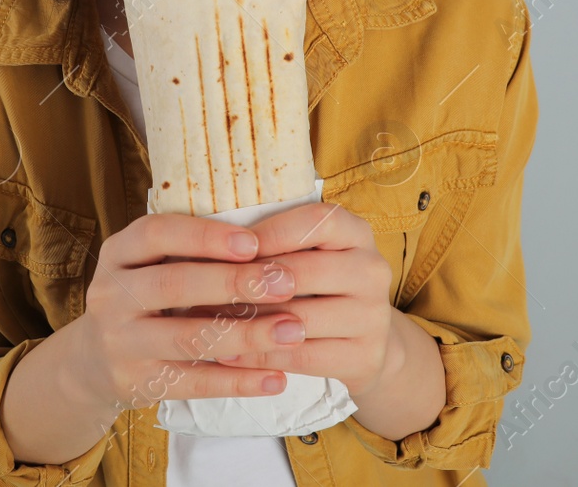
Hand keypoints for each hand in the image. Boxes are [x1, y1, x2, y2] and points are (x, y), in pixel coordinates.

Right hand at [70, 212, 311, 411]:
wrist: (92, 361)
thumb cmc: (143, 298)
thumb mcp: (148, 264)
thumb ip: (189, 251)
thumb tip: (268, 237)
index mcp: (118, 253)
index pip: (156, 234)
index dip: (205, 237)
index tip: (254, 242)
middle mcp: (111, 295)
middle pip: (174, 284)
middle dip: (235, 282)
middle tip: (286, 283)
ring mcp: (120, 341)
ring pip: (188, 338)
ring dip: (246, 335)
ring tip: (292, 331)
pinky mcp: (136, 382)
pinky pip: (194, 383)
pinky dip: (238, 381)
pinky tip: (276, 378)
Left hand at [206, 200, 399, 397]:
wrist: (365, 342)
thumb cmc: (317, 288)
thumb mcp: (307, 255)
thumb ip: (272, 244)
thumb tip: (206, 242)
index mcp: (356, 233)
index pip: (317, 222)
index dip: (273, 233)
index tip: (233, 248)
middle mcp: (372, 269)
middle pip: (304, 271)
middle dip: (250, 282)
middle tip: (203, 290)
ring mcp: (374, 315)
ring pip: (299, 318)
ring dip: (247, 323)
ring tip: (206, 323)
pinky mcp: (367, 357)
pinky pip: (302, 357)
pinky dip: (261, 357)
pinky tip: (229, 354)